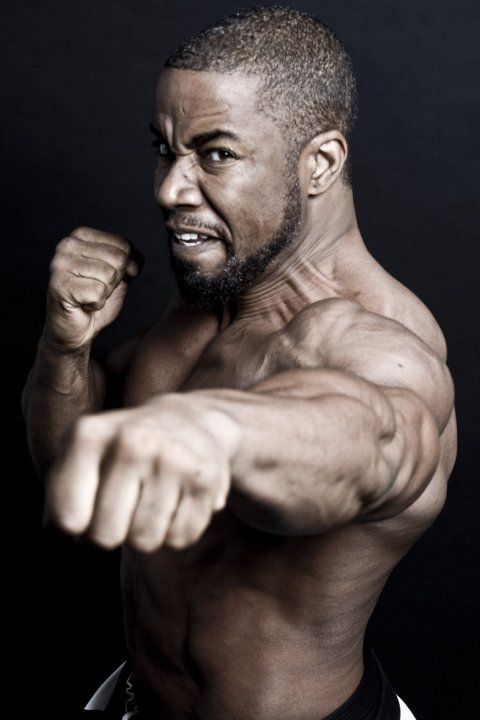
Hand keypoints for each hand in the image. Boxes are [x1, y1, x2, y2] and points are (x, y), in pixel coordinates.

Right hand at [42, 226, 143, 352]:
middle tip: (97, 288)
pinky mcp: (60, 285)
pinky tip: (84, 304)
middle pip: (119, 259)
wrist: (74, 329)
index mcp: (81, 236)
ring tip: (89, 295)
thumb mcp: (118, 276)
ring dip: (105, 293)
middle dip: (115, 281)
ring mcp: (61, 264)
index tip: (111, 279)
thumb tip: (136, 259)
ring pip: (109, 275)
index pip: (124, 244)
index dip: (128, 267)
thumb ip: (129, 262)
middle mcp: (68, 245)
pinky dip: (97, 303)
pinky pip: (99, 292)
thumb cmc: (94, 300)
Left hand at [44, 393, 237, 551]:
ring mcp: (171, 458)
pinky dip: (175, 532)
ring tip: (149, 503)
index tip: (84, 513)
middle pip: (105, 536)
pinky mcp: (205, 478)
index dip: (72, 529)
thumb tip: (62, 538)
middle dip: (110, 534)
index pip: (66, 519)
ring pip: (144, 541)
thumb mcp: (82, 455)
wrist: (189, 420)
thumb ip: (59, 497)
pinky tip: (176, 503)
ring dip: (144, 535)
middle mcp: (130, 442)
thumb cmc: (121, 450)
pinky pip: (180, 538)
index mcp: (88, 435)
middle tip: (121, 511)